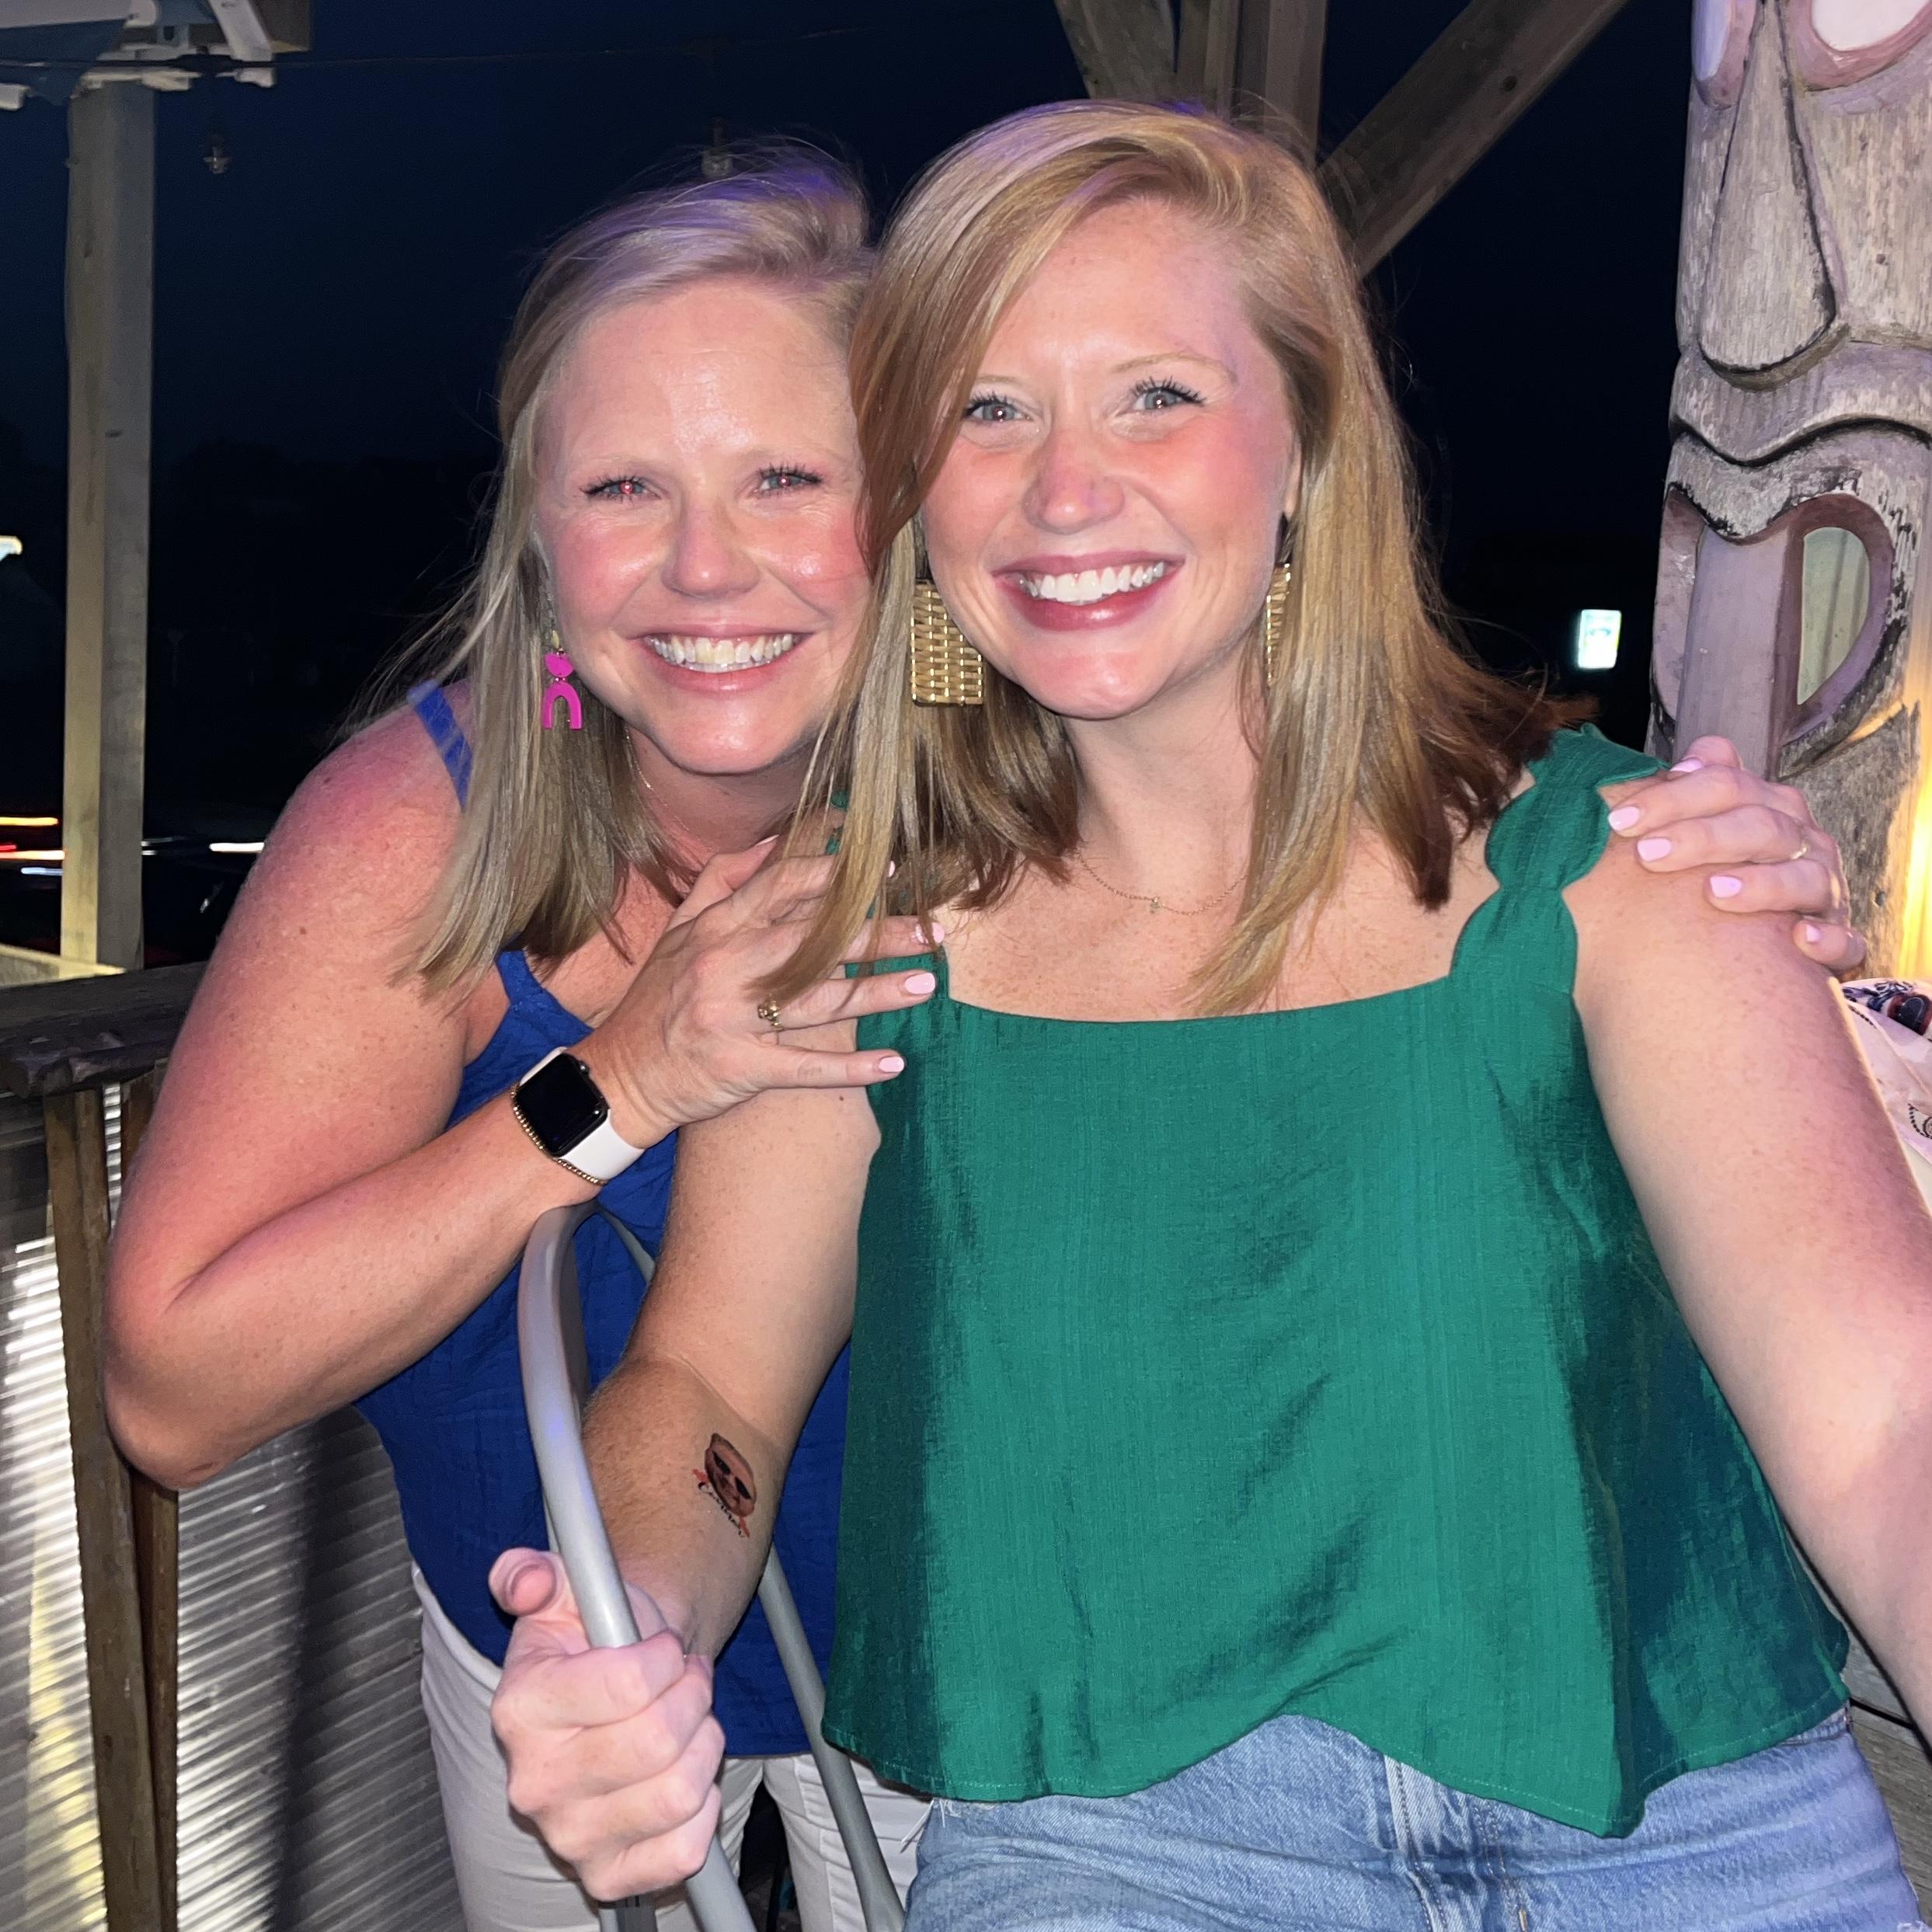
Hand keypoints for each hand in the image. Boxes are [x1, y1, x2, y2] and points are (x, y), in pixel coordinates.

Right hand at [489, 1548, 721, 1902]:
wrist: (616, 1693)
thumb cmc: (597, 1641)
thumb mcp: (565, 1591)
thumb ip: (537, 1574)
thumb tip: (525, 1578)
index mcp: (520, 1710)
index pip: (627, 1685)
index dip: (665, 1657)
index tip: (662, 1648)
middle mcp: (534, 1783)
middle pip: (657, 1741)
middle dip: (692, 1695)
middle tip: (686, 1679)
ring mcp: (568, 1836)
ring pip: (679, 1792)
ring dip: (704, 1744)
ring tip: (688, 1721)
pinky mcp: (606, 1875)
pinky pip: (683, 1851)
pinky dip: (703, 1808)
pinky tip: (682, 1774)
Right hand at [577, 837, 939, 1145]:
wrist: (619, 1076)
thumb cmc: (659, 1001)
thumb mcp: (680, 933)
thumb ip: (723, 883)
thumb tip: (775, 843)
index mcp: (715, 929)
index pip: (785, 888)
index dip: (840, 875)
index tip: (891, 869)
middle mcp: (725, 967)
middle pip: (815, 942)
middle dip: (879, 934)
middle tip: (933, 930)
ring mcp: (732, 1020)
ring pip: (818, 1002)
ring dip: (877, 994)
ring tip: (927, 985)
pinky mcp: (740, 1070)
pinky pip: (804, 1069)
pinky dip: (849, 1068)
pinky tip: (893, 1064)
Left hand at [1602, 737, 1864, 973]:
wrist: (1766, 937)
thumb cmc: (1722, 870)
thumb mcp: (1706, 828)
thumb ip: (1694, 792)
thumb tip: (1689, 758)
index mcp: (1770, 808)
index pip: (1727, 786)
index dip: (1673, 797)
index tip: (1619, 821)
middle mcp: (1802, 842)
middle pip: (1761, 826)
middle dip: (1702, 837)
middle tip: (1646, 854)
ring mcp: (1824, 890)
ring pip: (1806, 879)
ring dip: (1763, 885)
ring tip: (1713, 891)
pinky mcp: (1838, 939)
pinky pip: (1845, 940)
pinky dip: (1828, 939)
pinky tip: (1799, 939)